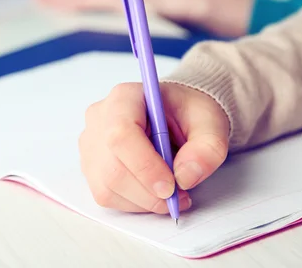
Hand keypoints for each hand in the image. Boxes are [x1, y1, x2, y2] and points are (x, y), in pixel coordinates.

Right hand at [79, 82, 229, 213]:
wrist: (175, 115)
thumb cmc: (187, 114)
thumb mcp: (210, 124)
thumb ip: (207, 149)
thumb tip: (185, 177)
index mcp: (125, 97)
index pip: (121, 134)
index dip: (145, 166)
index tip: (171, 186)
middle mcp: (99, 118)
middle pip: (112, 167)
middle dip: (149, 192)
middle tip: (179, 196)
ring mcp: (90, 143)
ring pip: (107, 186)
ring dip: (144, 201)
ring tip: (172, 194)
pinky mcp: (90, 165)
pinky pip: (106, 195)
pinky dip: (134, 203)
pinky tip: (153, 192)